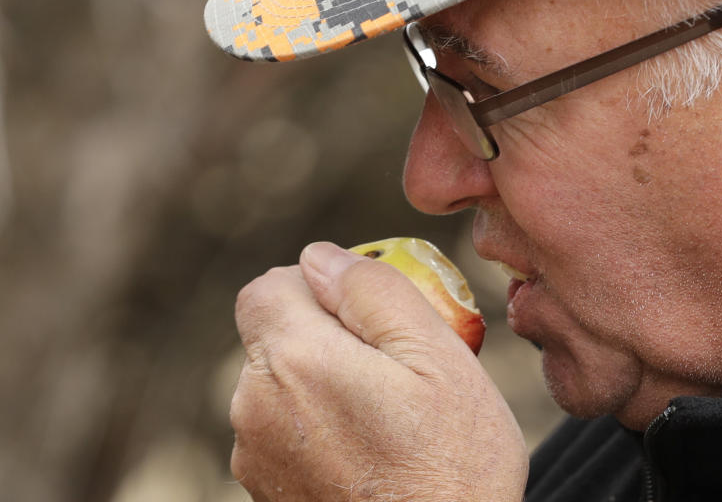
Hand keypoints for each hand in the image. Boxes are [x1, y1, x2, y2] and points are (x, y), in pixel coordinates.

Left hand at [230, 242, 528, 500]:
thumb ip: (374, 291)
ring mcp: (255, 455)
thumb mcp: (439, 358)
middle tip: (395, 366)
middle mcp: (255, 406)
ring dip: (323, 380)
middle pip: (275, 334)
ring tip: (388, 415)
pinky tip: (370, 451)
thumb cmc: (454, 466)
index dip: (317, 286)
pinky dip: (318, 424)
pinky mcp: (266, 490)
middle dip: (326, 333)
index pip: (267, 286)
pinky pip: (284, 429)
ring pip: (281, 382)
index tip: (368, 314)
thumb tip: (320, 256)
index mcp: (295, 360)